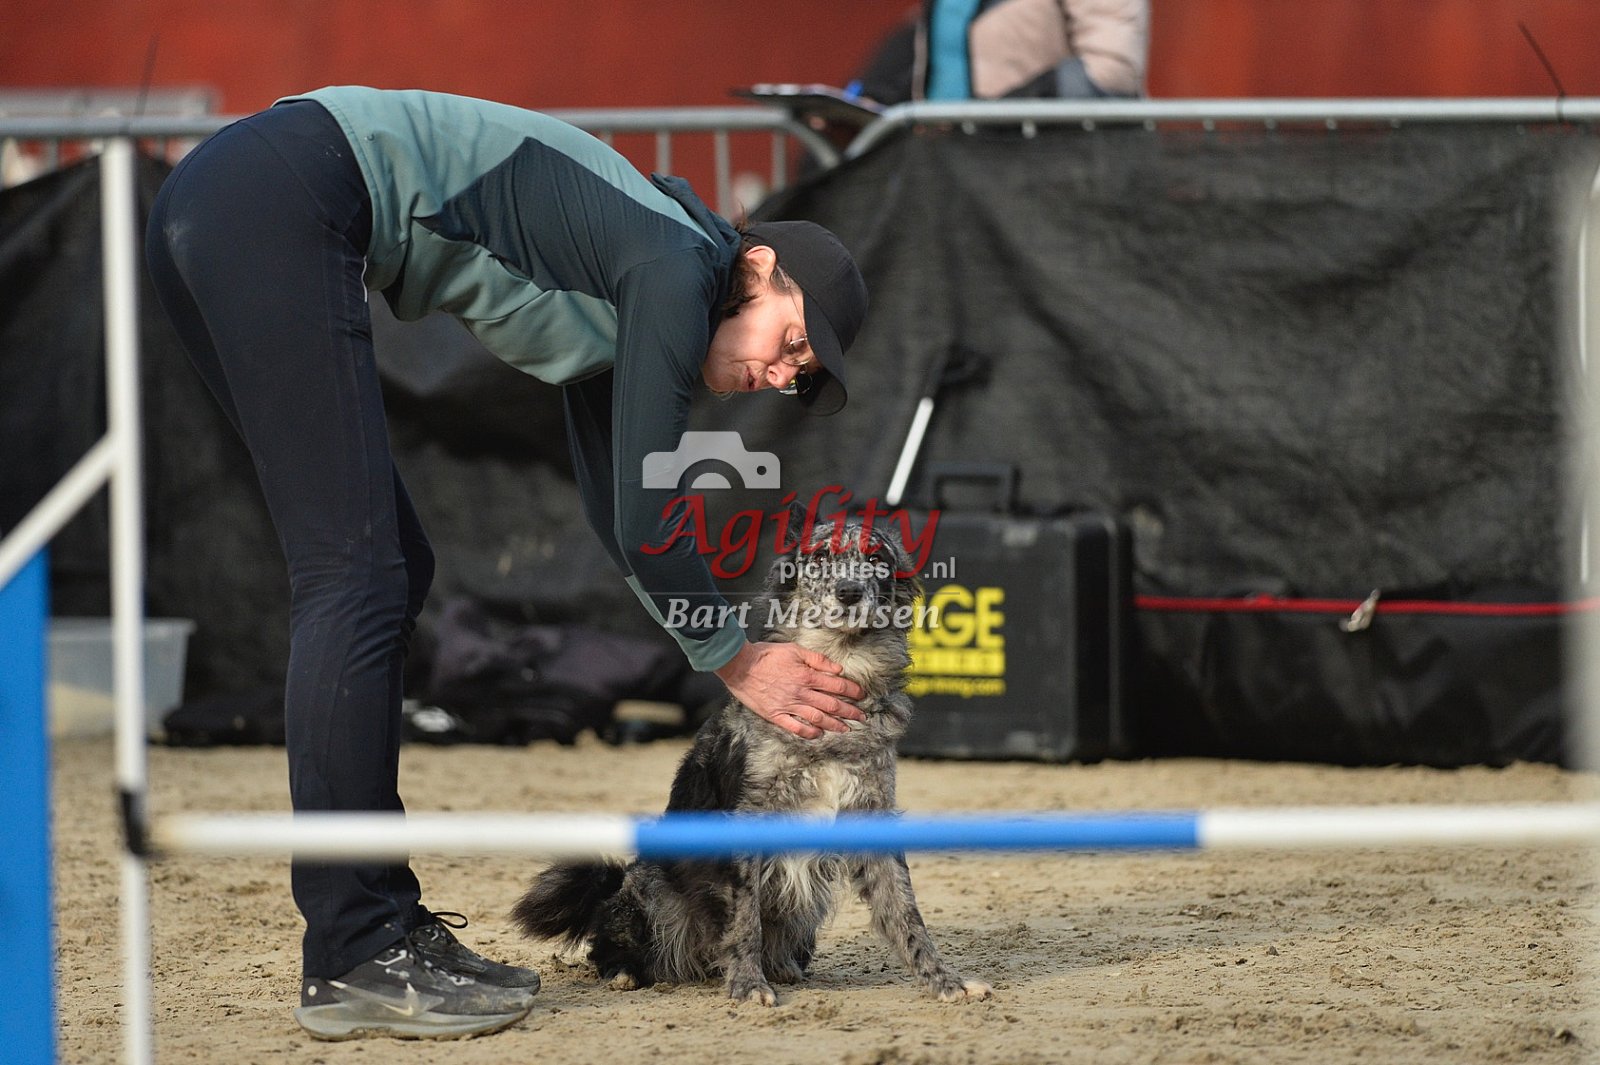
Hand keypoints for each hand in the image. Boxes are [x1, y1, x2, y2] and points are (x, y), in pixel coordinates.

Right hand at [713, 641, 865, 738]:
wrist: (740, 665)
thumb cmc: (766, 655)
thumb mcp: (794, 650)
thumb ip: (817, 660)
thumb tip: (837, 669)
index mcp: (807, 676)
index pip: (837, 686)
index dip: (853, 692)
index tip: (862, 696)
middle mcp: (801, 693)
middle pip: (832, 705)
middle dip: (850, 712)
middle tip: (862, 717)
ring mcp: (788, 706)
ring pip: (817, 718)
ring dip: (834, 725)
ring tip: (846, 729)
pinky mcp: (775, 715)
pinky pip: (795, 728)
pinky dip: (809, 733)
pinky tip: (819, 735)